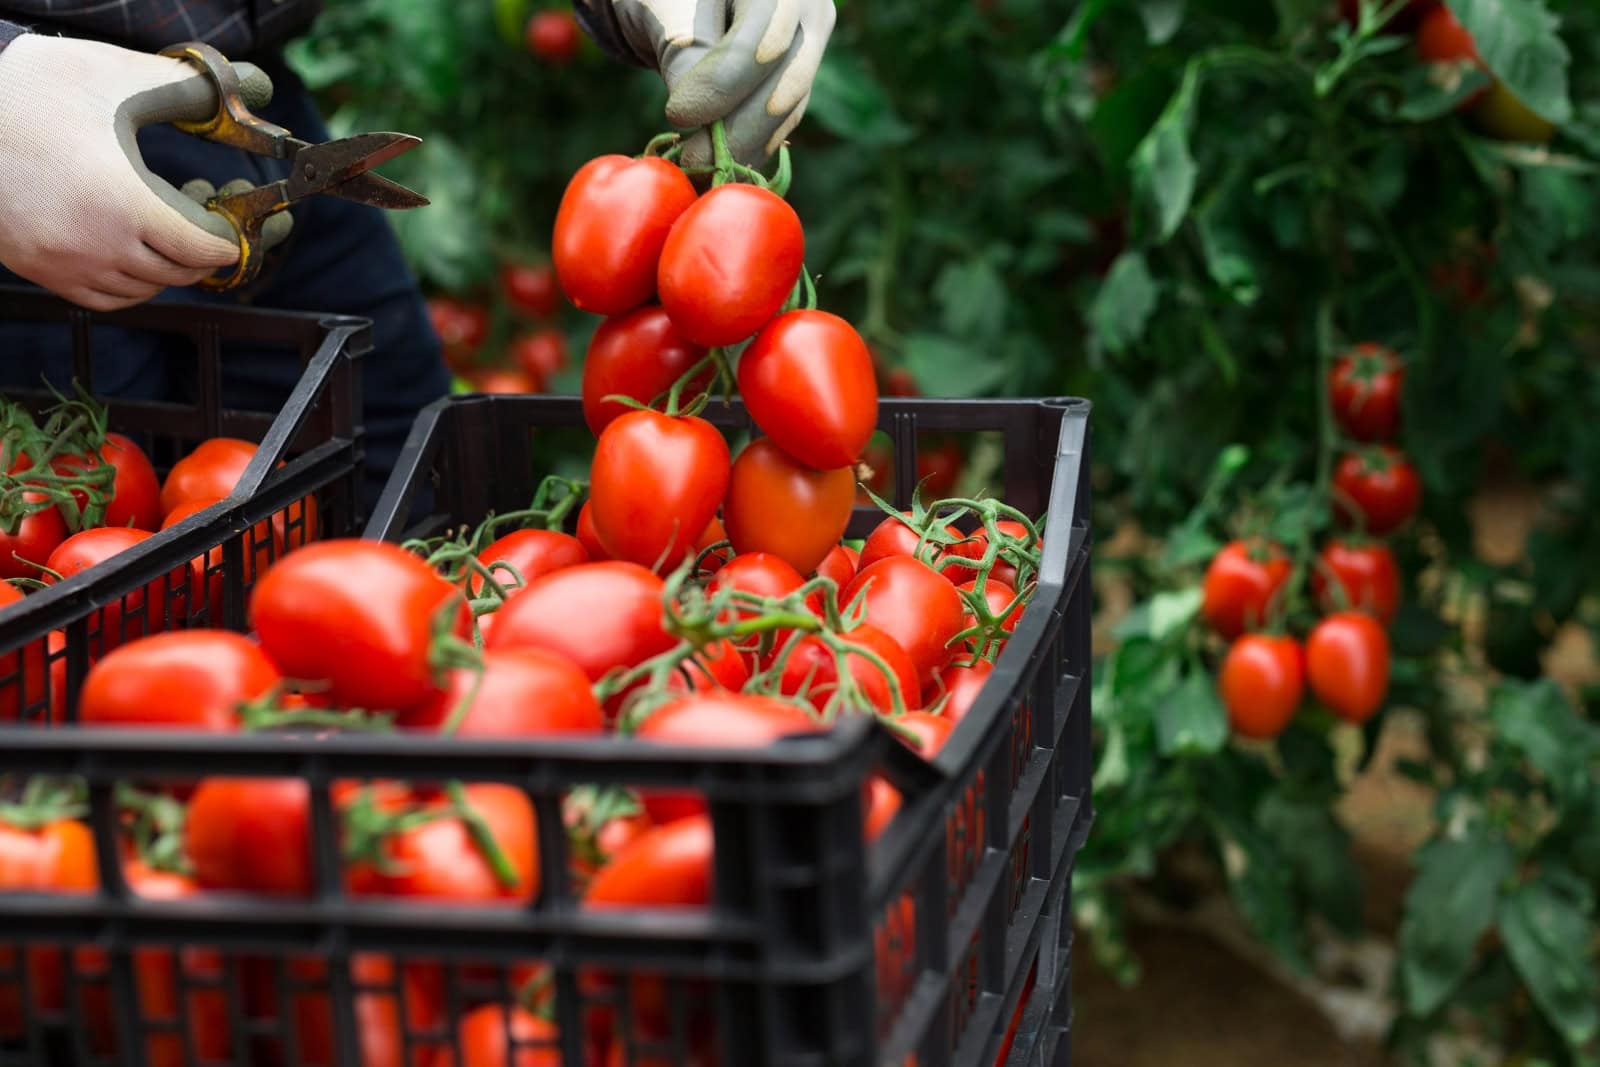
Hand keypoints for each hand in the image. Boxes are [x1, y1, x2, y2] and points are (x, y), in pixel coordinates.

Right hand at [0, 37, 287, 309]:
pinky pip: (103, 298)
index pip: (201, 248)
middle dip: (198, 248)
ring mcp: (64, 263)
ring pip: (142, 290)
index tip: (230, 220)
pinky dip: (129, 284)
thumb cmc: (30, 91)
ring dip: (165, 266)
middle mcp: (96, 245)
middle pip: (177, 273)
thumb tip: (243, 90)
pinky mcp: (38, 268)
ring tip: (163, 227)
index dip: (225, 238)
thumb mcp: (114, 77)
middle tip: (200, 214)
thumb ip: (184, 90)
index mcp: (123, 204)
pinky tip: (130, 249)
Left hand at [606, 0, 835, 166]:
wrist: (677, 0)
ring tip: (701, 170)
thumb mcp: (668, 11)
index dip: (724, 85)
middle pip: (786, 79)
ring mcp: (811, 42)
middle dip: (740, 129)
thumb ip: (686, 54)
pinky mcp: (801, 76)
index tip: (678, 115)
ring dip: (747, 146)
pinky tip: (721, 167)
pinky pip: (783, 120)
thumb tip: (701, 118)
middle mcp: (809, 5)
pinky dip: (752, 147)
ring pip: (789, 106)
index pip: (761, 41)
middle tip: (694, 160)